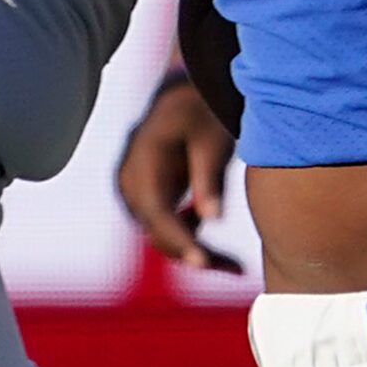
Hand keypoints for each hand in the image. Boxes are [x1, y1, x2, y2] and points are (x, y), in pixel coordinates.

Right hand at [117, 75, 240, 274]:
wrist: (185, 97)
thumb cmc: (203, 113)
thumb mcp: (213, 141)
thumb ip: (209, 179)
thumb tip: (212, 219)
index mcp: (144, 156)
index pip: (157, 210)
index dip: (180, 239)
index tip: (203, 264)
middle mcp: (130, 178)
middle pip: (156, 229)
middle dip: (192, 252)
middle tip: (235, 268)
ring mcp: (134, 190)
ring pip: (160, 235)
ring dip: (193, 250)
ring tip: (234, 265)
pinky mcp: (146, 199)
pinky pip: (164, 229)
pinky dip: (189, 241)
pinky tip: (222, 253)